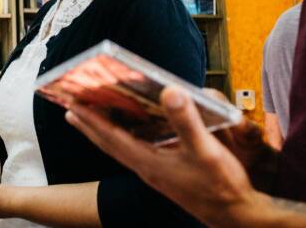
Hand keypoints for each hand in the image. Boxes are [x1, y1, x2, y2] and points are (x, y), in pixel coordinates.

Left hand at [66, 85, 269, 226]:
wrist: (236, 217)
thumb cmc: (221, 186)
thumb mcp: (206, 151)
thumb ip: (187, 121)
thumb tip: (170, 91)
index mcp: (149, 162)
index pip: (111, 137)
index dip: (91, 119)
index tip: (71, 103)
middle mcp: (147, 168)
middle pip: (109, 143)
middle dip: (89, 125)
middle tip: (69, 108)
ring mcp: (154, 172)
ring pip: (120, 148)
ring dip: (103, 132)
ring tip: (89, 118)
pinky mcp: (164, 174)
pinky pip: (135, 152)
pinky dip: (124, 138)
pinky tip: (128, 133)